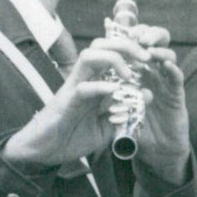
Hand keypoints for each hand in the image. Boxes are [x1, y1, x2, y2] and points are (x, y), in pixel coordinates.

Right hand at [3, 33, 158, 169]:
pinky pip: (83, 87)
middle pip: (102, 45)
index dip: (132, 50)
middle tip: (146, 59)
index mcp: (95, 81)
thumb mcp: (106, 126)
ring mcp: (73, 87)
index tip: (152, 59)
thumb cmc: (74, 136)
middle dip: (126, 46)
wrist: (45, 151)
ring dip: (113, 59)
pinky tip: (115, 91)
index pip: (112, 53)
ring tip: (130, 75)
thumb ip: (124, 112)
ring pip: (89, 56)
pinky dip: (100, 87)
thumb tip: (145, 97)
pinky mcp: (65, 101)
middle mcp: (84, 78)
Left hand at [110, 21, 190, 186]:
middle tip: (140, 37)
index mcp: (137, 71)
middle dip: (148, 34)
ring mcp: (166, 82)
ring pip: (168, 55)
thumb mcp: (114, 107)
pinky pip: (177, 78)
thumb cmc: (133, 128)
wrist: (154, 152)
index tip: (122, 31)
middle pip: (155, 42)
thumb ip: (105, 93)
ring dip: (159, 49)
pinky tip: (166, 65)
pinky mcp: (177, 96)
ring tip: (149, 50)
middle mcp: (153, 72)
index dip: (132, 33)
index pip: (136, 44)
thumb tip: (83, 80)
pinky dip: (173, 70)